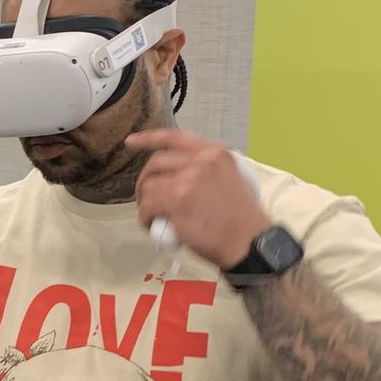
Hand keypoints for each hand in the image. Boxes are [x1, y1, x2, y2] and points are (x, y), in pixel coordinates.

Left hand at [129, 129, 270, 268]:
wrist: (250, 242)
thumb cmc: (244, 219)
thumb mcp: (235, 178)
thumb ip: (210, 170)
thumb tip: (185, 172)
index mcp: (216, 153)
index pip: (175, 138)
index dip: (149, 138)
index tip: (131, 142)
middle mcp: (201, 162)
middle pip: (156, 163)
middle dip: (145, 180)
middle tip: (146, 197)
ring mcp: (187, 181)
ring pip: (149, 186)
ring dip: (144, 202)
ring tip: (152, 215)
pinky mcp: (176, 203)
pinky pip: (148, 207)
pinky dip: (144, 218)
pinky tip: (151, 225)